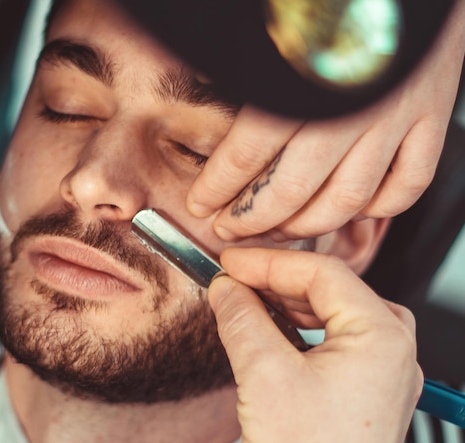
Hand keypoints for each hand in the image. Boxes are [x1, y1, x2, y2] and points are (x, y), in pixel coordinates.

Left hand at [188, 0, 464, 240]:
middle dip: (251, 219)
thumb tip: (209, 118)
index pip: (246, 154)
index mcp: (299, 80)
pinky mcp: (431, 119)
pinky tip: (349, 212)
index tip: (200, 204)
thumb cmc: (329, 0)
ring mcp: (395, 118)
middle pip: (291, 190)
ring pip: (345, 202)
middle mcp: (348, 108)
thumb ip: (245, 77)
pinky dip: (377, 209)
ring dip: (304, 226)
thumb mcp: (269, 31)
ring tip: (277, 231)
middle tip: (228, 228)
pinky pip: (406, 186)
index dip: (217, 188)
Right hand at [208, 248, 422, 442]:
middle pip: (333, 291)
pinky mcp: (367, 395)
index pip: (324, 274)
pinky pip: (338, 343)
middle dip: (280, 281)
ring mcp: (385, 377)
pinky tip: (275, 331)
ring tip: (251, 301)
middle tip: (237, 278)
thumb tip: (227, 287)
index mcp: (383, 338)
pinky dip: (304, 330)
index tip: (232, 262)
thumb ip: (241, 315)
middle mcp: (395, 354)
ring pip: (336, 314)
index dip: (270, 263)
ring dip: (291, 304)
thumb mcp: (263, 370)